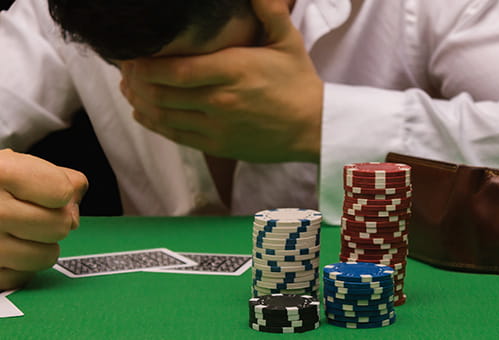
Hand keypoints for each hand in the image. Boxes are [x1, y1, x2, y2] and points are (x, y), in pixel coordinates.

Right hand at [0, 149, 87, 289]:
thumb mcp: (14, 165)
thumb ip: (56, 176)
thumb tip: (76, 201)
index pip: (62, 193)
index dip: (62, 192)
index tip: (47, 191)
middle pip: (59, 226)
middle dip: (56, 220)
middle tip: (35, 214)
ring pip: (46, 256)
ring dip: (42, 246)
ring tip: (22, 232)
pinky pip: (22, 276)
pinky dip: (21, 266)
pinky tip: (6, 248)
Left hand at [120, 0, 322, 162]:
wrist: (313, 127)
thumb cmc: (299, 82)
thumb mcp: (288, 41)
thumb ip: (269, 10)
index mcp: (233, 70)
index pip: (174, 70)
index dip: (144, 64)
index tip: (131, 54)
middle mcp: (220, 100)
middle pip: (162, 93)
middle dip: (136, 81)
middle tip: (126, 69)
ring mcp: (217, 126)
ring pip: (164, 116)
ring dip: (140, 101)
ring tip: (129, 88)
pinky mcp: (217, 145)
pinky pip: (175, 135)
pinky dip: (153, 123)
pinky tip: (143, 112)